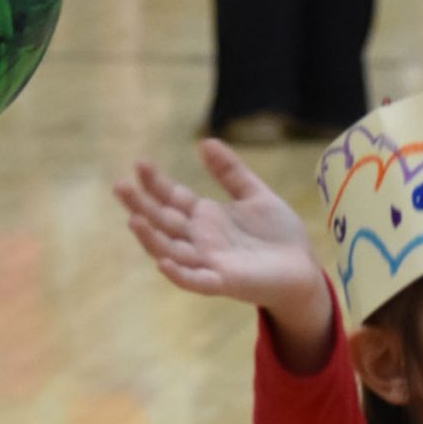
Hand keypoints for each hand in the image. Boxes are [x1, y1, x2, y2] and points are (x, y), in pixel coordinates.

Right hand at [114, 141, 325, 320]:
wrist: (303, 269)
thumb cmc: (278, 236)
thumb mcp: (255, 195)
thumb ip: (231, 172)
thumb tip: (206, 142)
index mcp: (205, 218)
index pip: (172, 198)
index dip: (155, 183)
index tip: (140, 163)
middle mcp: (200, 240)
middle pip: (163, 222)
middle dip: (141, 205)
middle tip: (120, 186)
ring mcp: (208, 262)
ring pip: (170, 250)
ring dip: (150, 238)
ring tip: (133, 220)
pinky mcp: (223, 281)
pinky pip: (195, 280)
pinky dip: (179, 273)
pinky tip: (163, 263)